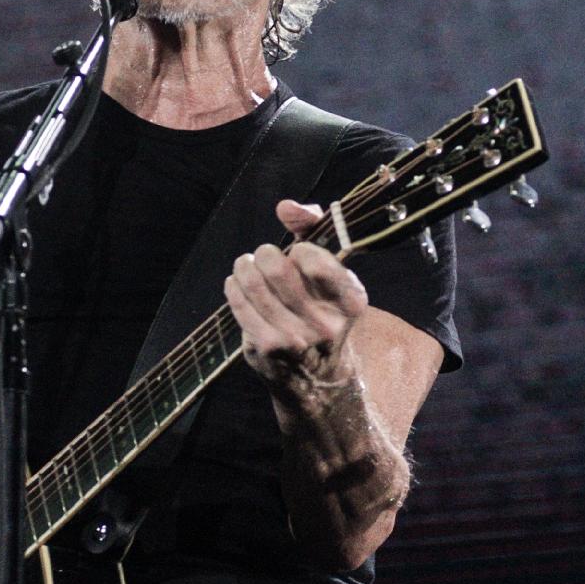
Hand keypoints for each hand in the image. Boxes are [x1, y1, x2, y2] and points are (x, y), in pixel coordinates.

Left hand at [226, 200, 368, 396]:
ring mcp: (295, 339)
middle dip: (265, 254)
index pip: (314, 258)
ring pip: (252, 282)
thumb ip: (314, 227)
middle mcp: (326, 323)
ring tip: (246, 266)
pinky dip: (233, 286)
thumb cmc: (319, 307)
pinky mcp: (267, 348)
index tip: (298, 255)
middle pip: (277, 266)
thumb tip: (286, 207)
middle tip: (264, 256)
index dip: (299, 250)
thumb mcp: (329, 271)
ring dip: (244, 266)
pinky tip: (237, 284)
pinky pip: (237, 302)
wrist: (316, 376)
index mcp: (351, 301)